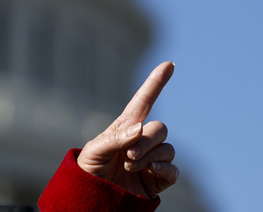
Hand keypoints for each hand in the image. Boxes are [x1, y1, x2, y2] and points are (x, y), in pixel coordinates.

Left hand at [77, 61, 178, 197]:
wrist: (92, 199)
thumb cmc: (89, 170)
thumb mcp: (94, 151)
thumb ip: (115, 138)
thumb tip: (139, 129)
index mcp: (125, 127)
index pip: (144, 101)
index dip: (155, 83)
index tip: (169, 64)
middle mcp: (141, 140)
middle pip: (159, 128)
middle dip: (146, 140)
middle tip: (128, 155)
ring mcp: (152, 158)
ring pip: (168, 148)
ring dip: (150, 156)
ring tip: (129, 164)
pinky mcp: (159, 178)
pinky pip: (173, 169)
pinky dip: (164, 169)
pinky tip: (150, 171)